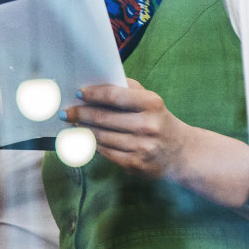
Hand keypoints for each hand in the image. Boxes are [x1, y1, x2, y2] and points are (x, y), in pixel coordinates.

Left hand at [64, 80, 194, 181]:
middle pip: (102, 118)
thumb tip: (93, 84)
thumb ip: (125, 89)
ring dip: (83, 130)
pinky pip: (106, 152)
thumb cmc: (158, 120)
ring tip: (73, 124)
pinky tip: (85, 140)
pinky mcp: (136, 164)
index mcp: (152, 103)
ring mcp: (142, 147)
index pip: (114, 96)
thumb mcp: (150, 100)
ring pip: (101, 136)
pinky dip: (93, 145)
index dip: (92, 94)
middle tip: (66, 112)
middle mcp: (148, 125)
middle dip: (80, 114)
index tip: (78, 93)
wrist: (182, 153)